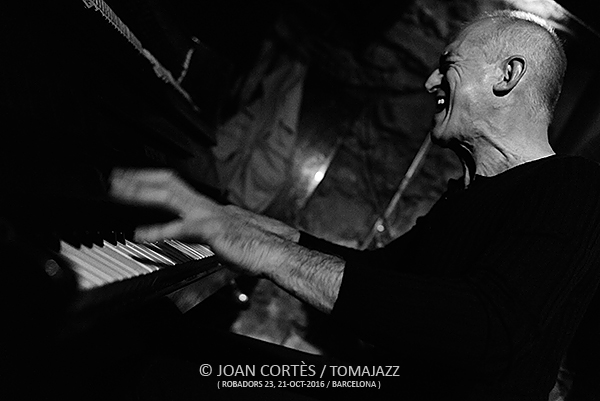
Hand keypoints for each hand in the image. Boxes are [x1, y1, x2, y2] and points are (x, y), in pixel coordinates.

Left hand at [109, 169, 299, 275]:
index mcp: (211, 207)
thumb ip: (210, 236)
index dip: (153, 180)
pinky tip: (139, 234)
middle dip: (139, 178)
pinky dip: (158, 230)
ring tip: (116, 192)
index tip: (132, 179)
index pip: (177, 187)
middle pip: (168, 183)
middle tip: (113, 177)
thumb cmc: (257, 248)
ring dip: (140, 193)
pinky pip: (182, 228)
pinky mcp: (213, 230)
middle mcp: (208, 205)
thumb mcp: (227, 239)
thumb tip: (201, 237)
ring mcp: (210, 215)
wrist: (277, 252)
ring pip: (170, 196)